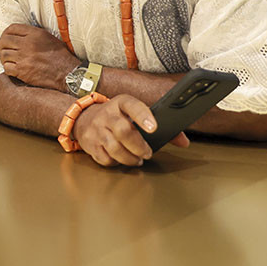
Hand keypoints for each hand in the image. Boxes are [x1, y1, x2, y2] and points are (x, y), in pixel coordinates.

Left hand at [0, 24, 78, 90]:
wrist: (68, 74)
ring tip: (8, 59)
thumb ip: (33, 34)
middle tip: (4, 49)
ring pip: (4, 54)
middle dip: (2, 44)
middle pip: (4, 40)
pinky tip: (12, 68)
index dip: (6, 32)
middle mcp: (27, 44)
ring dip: (4, 57)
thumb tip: (19, 34)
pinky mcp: (22, 71)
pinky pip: (6, 67)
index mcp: (35, 34)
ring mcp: (23, 58)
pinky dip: (7, 68)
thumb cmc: (61, 57)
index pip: (12, 28)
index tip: (6, 37)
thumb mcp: (48, 38)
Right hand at [73, 94, 189, 166]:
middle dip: (139, 146)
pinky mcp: (89, 143)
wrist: (83, 118)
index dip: (143, 116)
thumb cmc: (115, 116)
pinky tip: (120, 159)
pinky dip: (115, 162)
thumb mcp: (133, 113)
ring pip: (114, 147)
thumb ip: (159, 125)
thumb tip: (183, 141)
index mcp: (121, 103)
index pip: (132, 106)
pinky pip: (105, 158)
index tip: (154, 128)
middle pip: (123, 131)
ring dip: (129, 158)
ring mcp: (96, 129)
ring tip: (137, 159)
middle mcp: (107, 114)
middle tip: (147, 153)